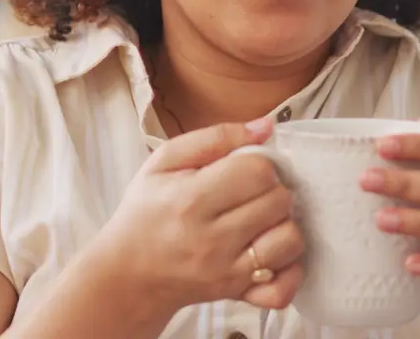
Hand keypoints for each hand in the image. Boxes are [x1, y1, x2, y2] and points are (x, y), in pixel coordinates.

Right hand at [85, 117, 306, 312]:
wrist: (128, 274)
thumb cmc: (146, 212)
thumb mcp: (164, 163)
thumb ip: (215, 138)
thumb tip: (266, 126)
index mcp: (191, 199)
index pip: (258, 171)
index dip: (259, 164)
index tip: (245, 170)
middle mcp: (211, 239)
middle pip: (279, 202)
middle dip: (273, 190)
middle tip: (253, 194)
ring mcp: (226, 271)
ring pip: (290, 241)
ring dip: (284, 225)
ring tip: (263, 221)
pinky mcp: (236, 293)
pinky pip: (283, 288)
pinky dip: (289, 270)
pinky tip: (272, 254)